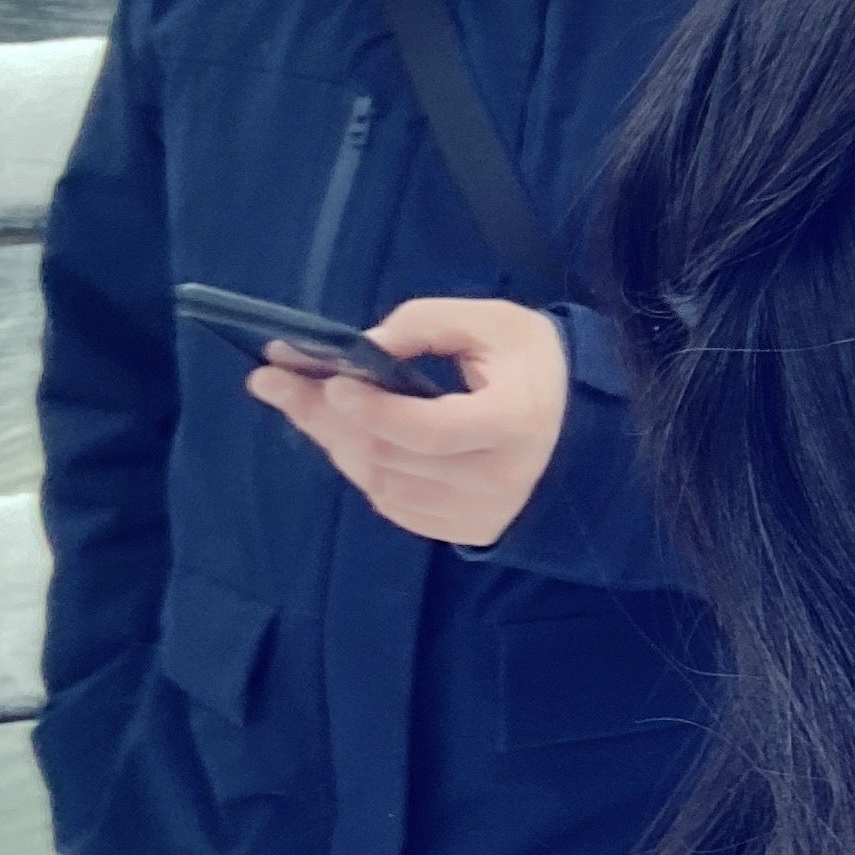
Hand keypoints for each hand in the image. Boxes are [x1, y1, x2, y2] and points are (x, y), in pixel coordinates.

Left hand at [245, 298, 566, 549]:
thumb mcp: (496, 323)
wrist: (582, 427)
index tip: (330, 382)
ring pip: (381, 484)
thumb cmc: (535, 366)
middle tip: (272, 382)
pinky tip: (342, 435)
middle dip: (325, 417)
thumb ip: (429, 323)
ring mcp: (480, 514)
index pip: (430, 429)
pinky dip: (360, 467)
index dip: (374, 410)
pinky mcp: (464, 531)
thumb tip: (362, 347)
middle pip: (391, 457)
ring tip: (300, 401)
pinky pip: (392, 504)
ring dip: (334, 441)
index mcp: (514, 424)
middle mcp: (498, 480)